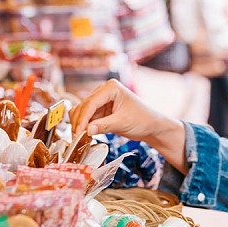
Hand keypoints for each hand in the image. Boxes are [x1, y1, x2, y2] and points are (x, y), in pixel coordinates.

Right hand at [69, 79, 187, 171]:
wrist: (151, 125)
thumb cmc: (142, 119)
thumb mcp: (123, 123)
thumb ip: (104, 126)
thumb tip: (87, 130)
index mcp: (111, 87)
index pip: (90, 102)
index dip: (82, 118)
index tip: (78, 131)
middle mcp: (103, 90)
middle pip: (83, 106)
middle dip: (79, 122)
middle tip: (76, 138)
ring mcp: (101, 100)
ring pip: (82, 111)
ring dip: (79, 124)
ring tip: (80, 138)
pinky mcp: (100, 110)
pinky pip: (87, 117)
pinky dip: (84, 126)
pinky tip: (85, 135)